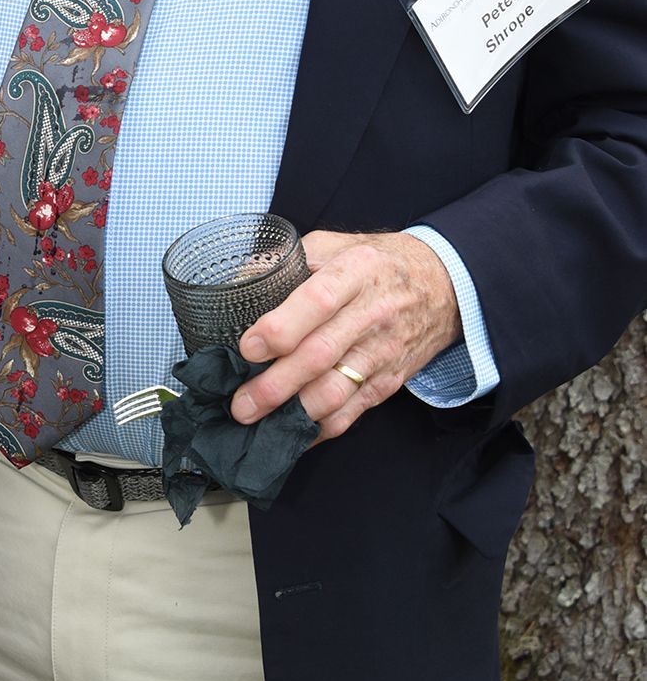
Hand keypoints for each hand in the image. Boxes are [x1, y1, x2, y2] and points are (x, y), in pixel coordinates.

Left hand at [230, 231, 459, 441]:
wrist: (443, 283)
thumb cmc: (376, 263)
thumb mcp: (335, 245)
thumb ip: (289, 261)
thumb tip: (236, 284)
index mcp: (355, 272)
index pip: (317, 302)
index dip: (281, 328)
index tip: (249, 347)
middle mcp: (371, 313)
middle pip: (321, 355)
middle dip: (276, 385)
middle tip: (241, 403)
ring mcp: (383, 351)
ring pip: (336, 391)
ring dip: (294, 413)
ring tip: (257, 422)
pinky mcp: (390, 380)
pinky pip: (353, 411)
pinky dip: (320, 428)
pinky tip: (292, 434)